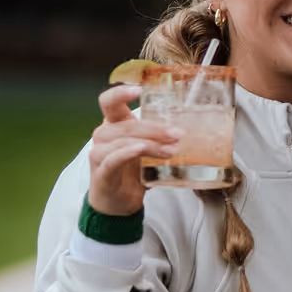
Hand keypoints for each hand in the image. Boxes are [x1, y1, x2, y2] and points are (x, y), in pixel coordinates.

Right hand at [87, 85, 182, 216]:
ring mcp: (100, 154)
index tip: (141, 89)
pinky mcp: (102, 172)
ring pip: (123, 141)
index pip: (110, 101)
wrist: (118, 203)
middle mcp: (104, 136)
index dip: (122, 92)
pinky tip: (141, 150)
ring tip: (171, 150)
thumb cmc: (132, 172)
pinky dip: (129, 152)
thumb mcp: (149, 150)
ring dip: (150, 143)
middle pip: (126, 124)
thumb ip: (161, 138)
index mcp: (114, 125)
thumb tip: (191, 131)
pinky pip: (114, 159)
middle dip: (155, 127)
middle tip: (177, 133)